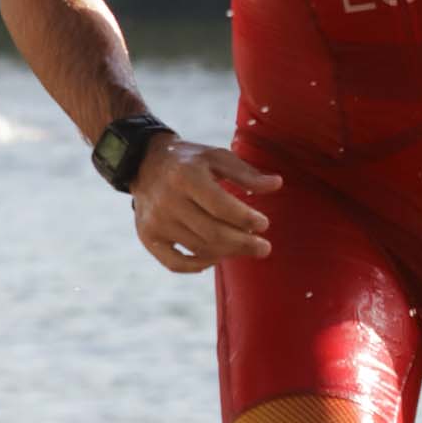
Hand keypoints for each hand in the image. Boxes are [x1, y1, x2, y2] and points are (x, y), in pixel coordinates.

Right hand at [131, 134, 280, 276]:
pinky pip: (175, 263)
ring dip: (227, 252)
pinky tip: (214, 259)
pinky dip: (197, 266)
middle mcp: (168, 200)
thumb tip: (277, 185)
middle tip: (264, 248)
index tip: (264, 224)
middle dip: (244, 244)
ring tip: (243, 247)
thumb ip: (246, 173)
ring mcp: (156, 222)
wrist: (144, 163)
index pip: (221, 206)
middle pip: (212, 233)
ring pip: (199, 249)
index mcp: (186, 176)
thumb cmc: (189, 161)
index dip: (246, 219)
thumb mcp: (217, 157)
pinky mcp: (148, 236)